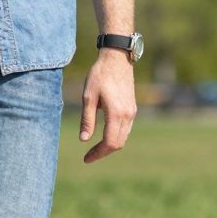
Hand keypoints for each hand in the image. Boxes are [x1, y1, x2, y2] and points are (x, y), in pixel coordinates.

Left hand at [80, 49, 137, 163]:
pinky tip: (104, 135)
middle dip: (103, 152)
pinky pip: (125, 129)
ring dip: (110, 145)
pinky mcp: (132, 108)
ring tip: (94, 148)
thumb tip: (84, 140)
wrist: (117, 58)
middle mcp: (128, 115)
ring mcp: (132, 112)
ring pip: (123, 137)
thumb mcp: (88, 97)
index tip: (86, 159)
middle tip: (88, 156)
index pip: (110, 143)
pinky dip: (115, 136)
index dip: (98, 153)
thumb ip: (87, 119)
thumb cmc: (99, 75)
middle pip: (118, 143)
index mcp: (116, 113)